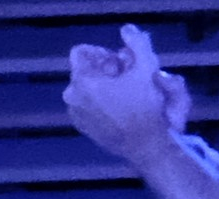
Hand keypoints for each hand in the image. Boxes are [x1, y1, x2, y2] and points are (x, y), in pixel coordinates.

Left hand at [64, 25, 187, 165]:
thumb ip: (137, 44)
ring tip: (125, 88)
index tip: (118, 60)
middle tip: (125, 72)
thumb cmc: (145, 107)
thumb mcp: (146, 68)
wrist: (145, 145)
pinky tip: (119, 103)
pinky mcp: (82, 128)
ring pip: (85, 88)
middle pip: (84, 71)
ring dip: (103, 83)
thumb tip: (126, 32)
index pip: (80, 53)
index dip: (101, 52)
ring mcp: (75, 115)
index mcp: (81, 83)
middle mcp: (72, 99)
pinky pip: (87, 104)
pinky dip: (100, 99)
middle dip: (104, 68)